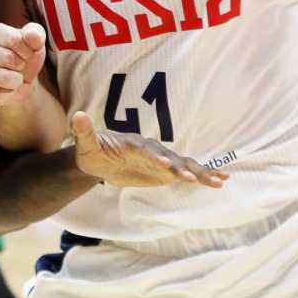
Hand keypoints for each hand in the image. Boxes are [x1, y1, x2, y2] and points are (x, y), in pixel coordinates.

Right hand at [0, 21, 46, 105]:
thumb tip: (31, 35)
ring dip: (17, 80)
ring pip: (3, 78)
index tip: (27, 53)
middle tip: (20, 66)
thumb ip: (35, 34)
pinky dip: (9, 94)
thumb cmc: (25, 56)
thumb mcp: (35, 41)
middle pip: (7, 58)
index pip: (13, 39)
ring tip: (15, 77)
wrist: (22, 80)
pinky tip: (9, 89)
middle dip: (22, 65)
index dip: (27, 50)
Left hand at [71, 111, 226, 188]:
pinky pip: (187, 173)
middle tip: (194, 178)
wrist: (99, 160)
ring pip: (184, 165)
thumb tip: (77, 116)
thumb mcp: (85, 144)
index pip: (146, 150)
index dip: (155, 156)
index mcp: (133, 143)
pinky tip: (219, 181)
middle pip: (170, 158)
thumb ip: (84, 132)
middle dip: (182, 168)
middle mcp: (152, 149)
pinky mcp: (167, 171)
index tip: (164, 164)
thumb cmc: (92, 151)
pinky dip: (203, 176)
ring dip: (200, 172)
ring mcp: (162, 160)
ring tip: (219, 180)